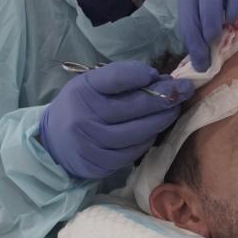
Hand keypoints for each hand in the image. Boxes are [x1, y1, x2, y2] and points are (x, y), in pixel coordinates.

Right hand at [39, 61, 194, 179]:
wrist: (53, 144)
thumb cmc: (79, 108)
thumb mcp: (90, 86)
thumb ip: (120, 79)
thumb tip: (159, 79)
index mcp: (83, 91)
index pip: (116, 78)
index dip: (140, 74)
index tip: (156, 74)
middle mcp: (86, 117)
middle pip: (134, 106)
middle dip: (164, 97)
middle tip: (184, 90)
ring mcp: (93, 143)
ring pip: (138, 132)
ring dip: (162, 120)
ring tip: (174, 110)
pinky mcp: (101, 163)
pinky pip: (134, 151)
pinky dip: (148, 139)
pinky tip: (154, 130)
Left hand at [179, 0, 237, 70]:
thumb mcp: (228, 7)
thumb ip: (217, 24)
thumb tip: (205, 56)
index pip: (185, 6)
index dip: (188, 34)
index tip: (197, 59)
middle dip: (195, 28)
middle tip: (204, 54)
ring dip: (210, 13)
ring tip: (215, 37)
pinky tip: (236, 18)